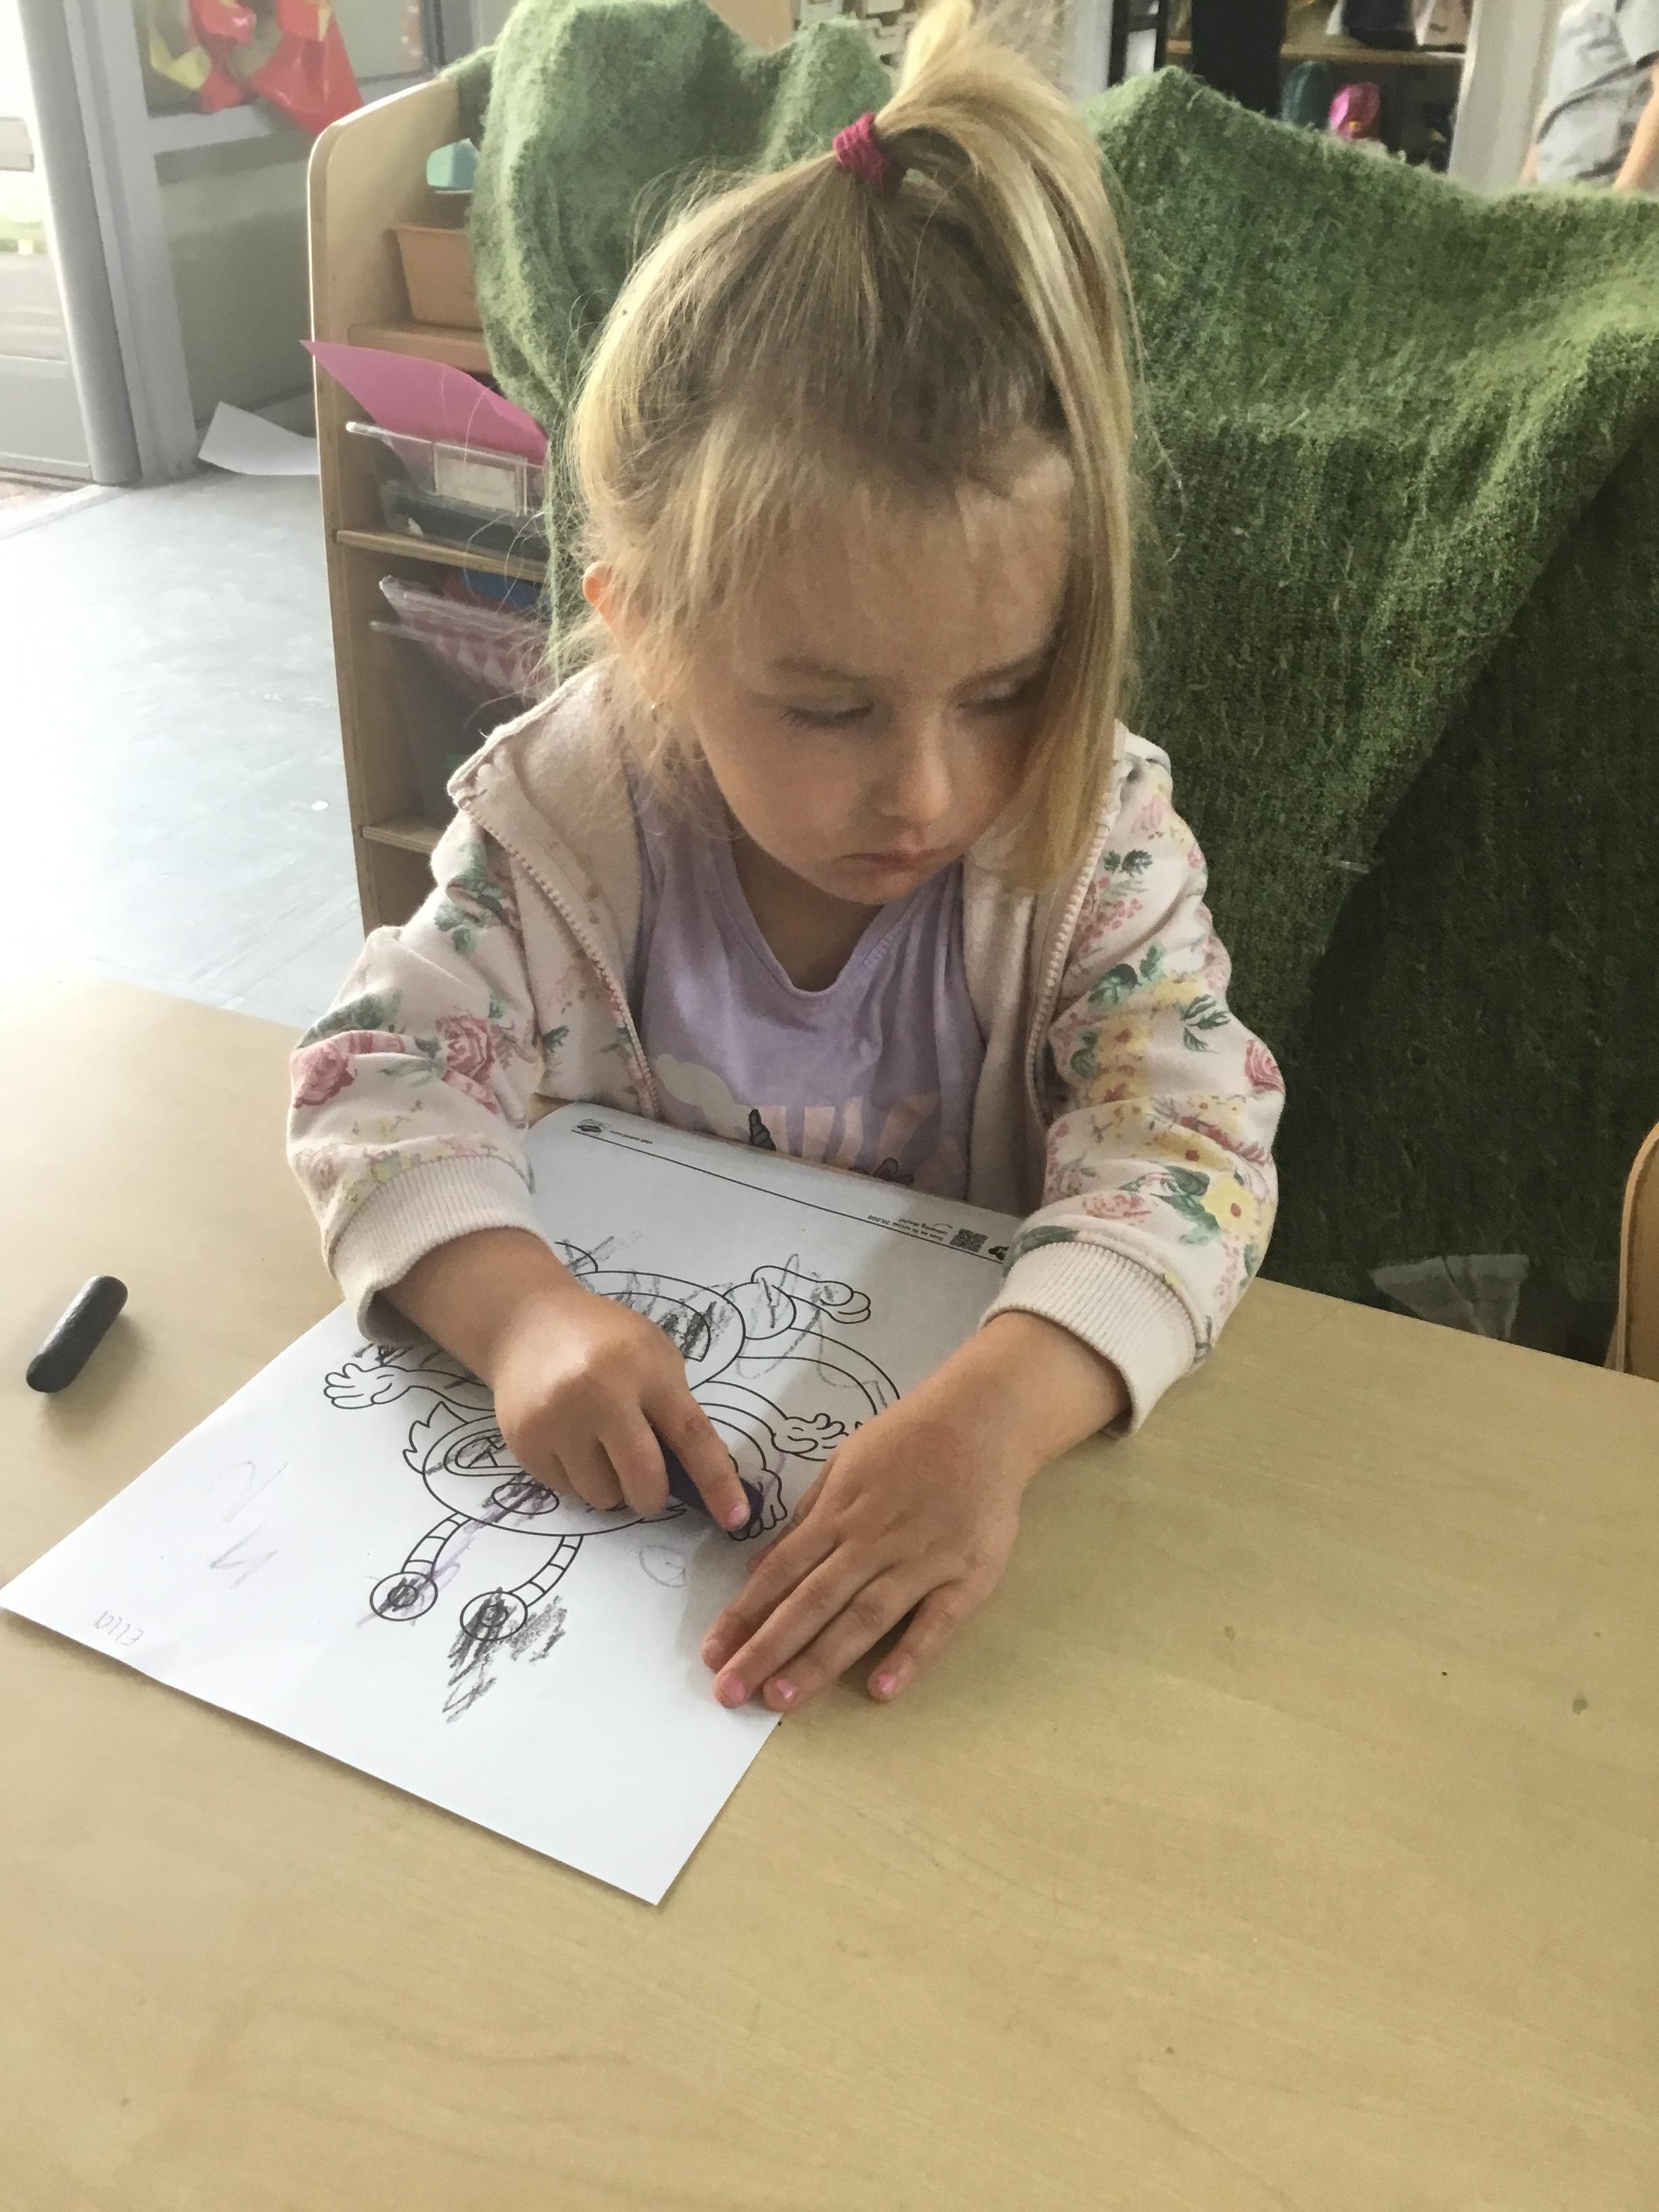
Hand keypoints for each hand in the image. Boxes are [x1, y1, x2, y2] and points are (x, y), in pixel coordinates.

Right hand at [489, 1279, 752, 1526]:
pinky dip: (578, 1478)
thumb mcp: (652, 1354)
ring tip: (600, 1447)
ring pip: (602, 1495)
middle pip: (644, 1479)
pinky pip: (567, 1491)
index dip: (717, 1482)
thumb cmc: (603, 1340)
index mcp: (644, 1366)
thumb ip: (674, 1407)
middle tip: (648, 1481)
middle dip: (653, 1494)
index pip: (691, 1435)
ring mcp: (556, 1420)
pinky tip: (570, 1441)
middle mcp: (598, 1393)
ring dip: (611, 1486)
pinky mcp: (525, 1442)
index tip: (736, 1518)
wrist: (526, 1323)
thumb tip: (695, 1478)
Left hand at [698, 1396, 1028, 1710]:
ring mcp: (921, 1562)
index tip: (712, 1652)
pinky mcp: (968, 1577)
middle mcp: (872, 1542)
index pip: (782, 1571)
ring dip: (820, 1659)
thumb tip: (761, 1567)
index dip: (744, 1613)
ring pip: (863, 1618)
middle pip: (812, 1601)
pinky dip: (910, 1655)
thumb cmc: (908, 1439)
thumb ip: (806, 1518)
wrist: (985, 1419)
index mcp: (839, 1512)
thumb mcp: (845, 1462)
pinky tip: (881, 1690)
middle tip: (729, 1691)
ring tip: (781, 1699)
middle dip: (767, 1648)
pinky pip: (937, 1623)